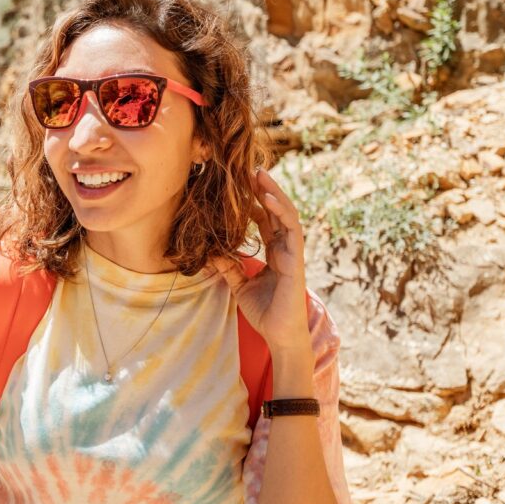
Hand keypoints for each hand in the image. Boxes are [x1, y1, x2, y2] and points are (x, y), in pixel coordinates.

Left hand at [210, 168, 309, 353]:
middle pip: (276, 211)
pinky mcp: (296, 260)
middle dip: (264, 189)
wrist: (279, 335)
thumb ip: (227, 267)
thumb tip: (208, 251)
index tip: (239, 185)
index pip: (265, 220)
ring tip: (259, 173)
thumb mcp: (239, 285)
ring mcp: (293, 252)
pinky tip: (268, 198)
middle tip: (248, 168)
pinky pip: (291, 230)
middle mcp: (285, 248)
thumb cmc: (264, 312)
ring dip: (273, 192)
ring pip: (286, 214)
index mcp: (274, 252)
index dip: (254, 202)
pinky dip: (280, 212)